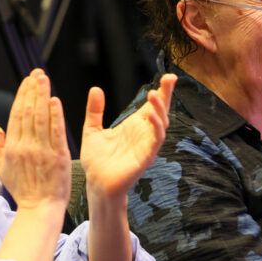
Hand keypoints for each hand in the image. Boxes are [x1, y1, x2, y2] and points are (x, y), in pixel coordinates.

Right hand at [0, 70, 71, 210]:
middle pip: (28, 112)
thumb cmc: (22, 188)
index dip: (22, 95)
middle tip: (37, 73)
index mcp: (12, 147)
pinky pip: (55, 132)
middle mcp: (25, 146)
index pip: (16, 115)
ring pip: (41, 118)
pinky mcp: (58, 156)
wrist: (39, 208)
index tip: (27, 80)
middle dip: (32, 90)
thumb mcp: (2, 167)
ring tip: (44, 79)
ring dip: (42, 96)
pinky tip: (55, 101)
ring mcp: (42, 151)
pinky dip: (55, 116)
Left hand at [79, 74, 176, 200]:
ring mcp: (147, 145)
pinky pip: (156, 140)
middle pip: (161, 111)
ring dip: (160, 109)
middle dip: (167, 95)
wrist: (96, 184)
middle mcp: (144, 134)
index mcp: (134, 126)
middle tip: (169, 79)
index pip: (151, 105)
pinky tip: (152, 116)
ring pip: (161, 124)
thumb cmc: (97, 161)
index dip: (161, 91)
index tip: (167, 76)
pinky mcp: (146, 157)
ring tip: (154, 94)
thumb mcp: (92, 130)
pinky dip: (157, 127)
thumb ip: (94, 111)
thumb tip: (95, 88)